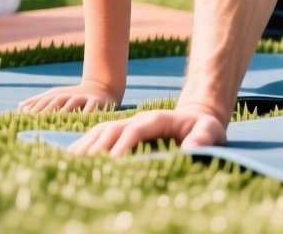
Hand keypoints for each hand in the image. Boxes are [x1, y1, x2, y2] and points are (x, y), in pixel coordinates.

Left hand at [19, 80, 122, 113]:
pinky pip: (92, 107)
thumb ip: (39, 102)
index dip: (34, 108)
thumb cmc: (73, 97)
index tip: (23, 117)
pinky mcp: (96, 101)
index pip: (43, 101)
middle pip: (55, 100)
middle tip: (36, 119)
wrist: (101, 88)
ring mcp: (82, 97)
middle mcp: (69, 95)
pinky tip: (83, 119)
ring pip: (72, 102)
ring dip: (64, 110)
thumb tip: (19, 107)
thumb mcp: (56, 97)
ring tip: (57, 118)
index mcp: (58, 95)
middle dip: (45, 109)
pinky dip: (87, 112)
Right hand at [68, 108, 227, 155]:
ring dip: (87, 145)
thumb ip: (202, 138)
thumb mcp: (211, 130)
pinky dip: (87, 145)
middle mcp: (137, 119)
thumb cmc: (205, 128)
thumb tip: (190, 149)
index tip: (113, 162)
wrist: (197, 117)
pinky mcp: (124, 131)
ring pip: (101, 131)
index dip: (122, 145)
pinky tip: (75, 156)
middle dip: (97, 146)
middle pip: (111, 129)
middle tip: (83, 165)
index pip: (134, 131)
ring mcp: (129, 124)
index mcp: (156, 119)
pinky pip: (101, 136)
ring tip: (71, 161)